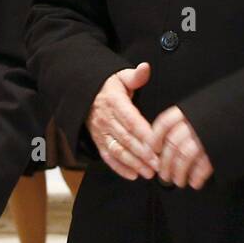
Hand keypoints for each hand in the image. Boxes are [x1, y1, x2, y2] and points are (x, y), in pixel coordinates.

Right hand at [87, 62, 158, 180]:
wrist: (85, 94)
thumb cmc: (109, 86)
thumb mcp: (120, 76)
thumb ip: (135, 76)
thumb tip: (145, 68)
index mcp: (114, 101)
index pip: (130, 119)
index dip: (144, 133)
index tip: (157, 143)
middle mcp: (106, 118)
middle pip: (126, 138)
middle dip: (143, 153)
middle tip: (158, 164)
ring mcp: (101, 132)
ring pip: (118, 150)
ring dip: (133, 163)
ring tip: (149, 172)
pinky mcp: (98, 142)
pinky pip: (108, 157)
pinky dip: (119, 168)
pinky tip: (133, 175)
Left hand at [150, 107, 213, 188]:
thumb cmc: (226, 109)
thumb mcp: (203, 107)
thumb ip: (188, 120)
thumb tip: (170, 141)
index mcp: (189, 110)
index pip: (164, 124)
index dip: (154, 139)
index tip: (151, 151)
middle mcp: (195, 122)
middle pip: (172, 144)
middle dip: (165, 163)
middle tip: (163, 175)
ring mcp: (206, 136)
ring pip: (184, 157)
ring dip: (178, 173)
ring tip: (178, 181)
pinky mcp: (219, 150)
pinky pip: (202, 166)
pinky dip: (196, 176)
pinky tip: (195, 182)